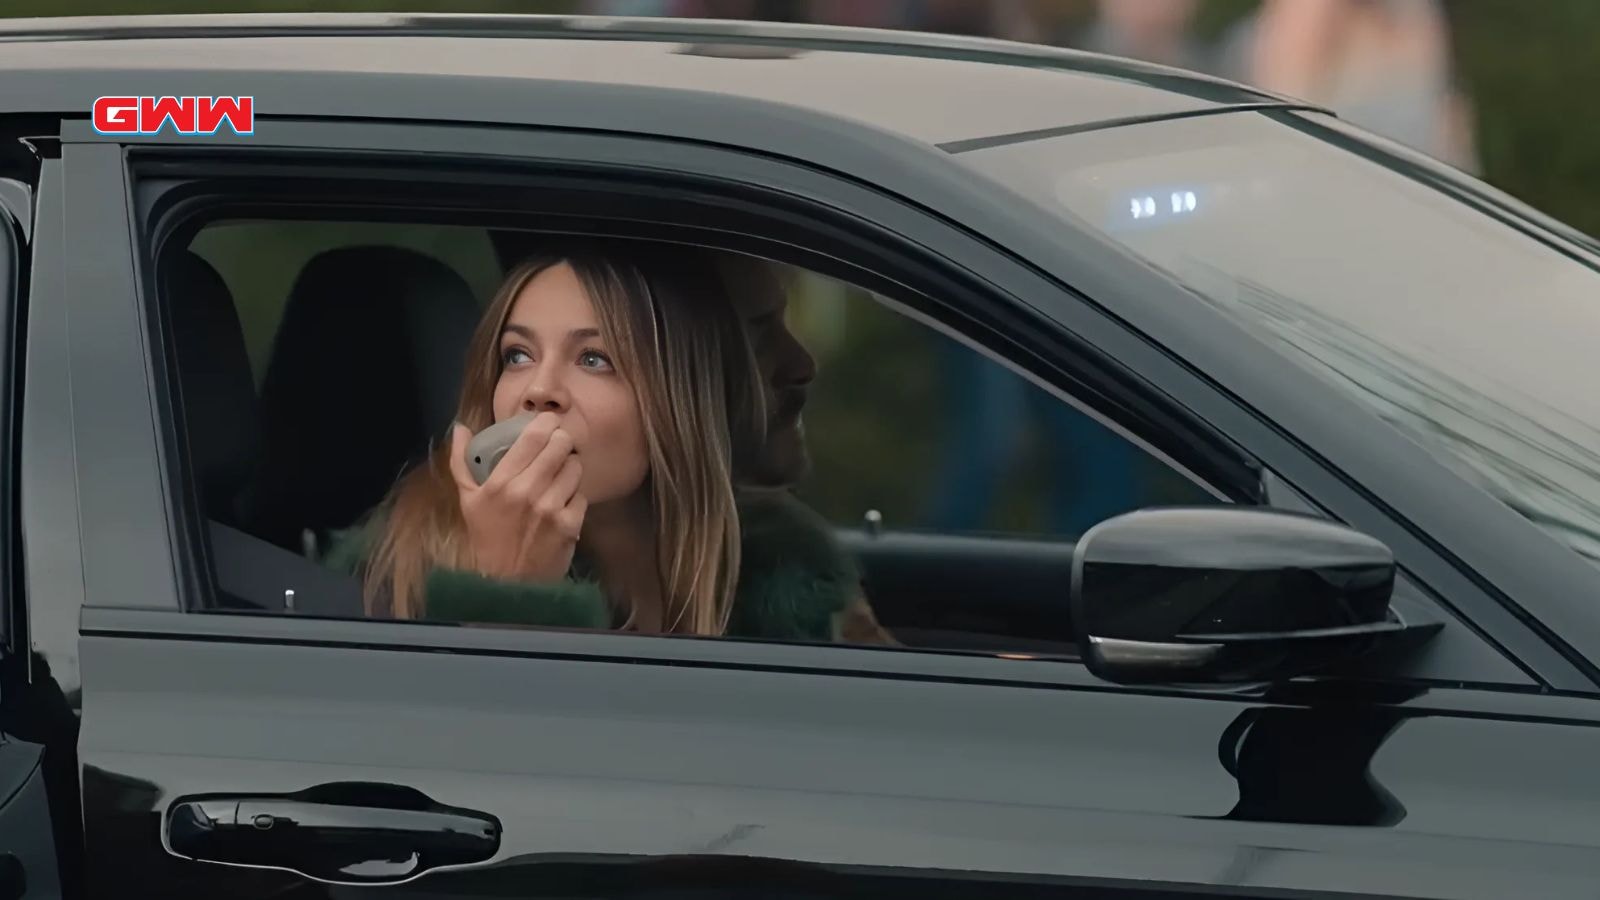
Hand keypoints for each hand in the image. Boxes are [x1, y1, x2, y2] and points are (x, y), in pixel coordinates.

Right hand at [449, 412, 586, 582]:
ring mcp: (551, 509)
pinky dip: (575, 496)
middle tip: (557, 447)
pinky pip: (582, 494)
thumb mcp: (468, 501)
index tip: (547, 423)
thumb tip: (461, 428)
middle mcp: (527, 492)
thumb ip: (461, 461)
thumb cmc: (487, 538)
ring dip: (569, 468)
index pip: (533, 437)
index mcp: (500, 483)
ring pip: (575, 467)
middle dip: (561, 442)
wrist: (507, 584)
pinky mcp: (571, 525)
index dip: (546, 423)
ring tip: (559, 477)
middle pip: (560, 445)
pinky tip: (563, 503)